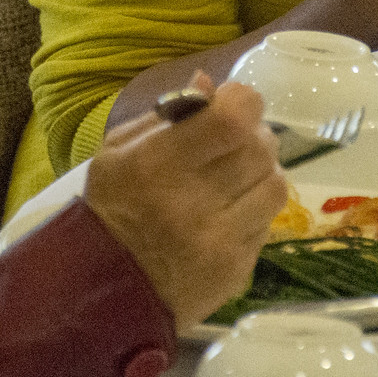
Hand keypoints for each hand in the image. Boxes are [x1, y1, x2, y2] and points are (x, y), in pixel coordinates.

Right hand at [83, 72, 286, 328]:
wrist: (103, 292)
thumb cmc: (110, 209)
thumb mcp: (118, 152)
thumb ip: (166, 115)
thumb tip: (209, 84)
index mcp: (157, 165)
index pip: (232, 120)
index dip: (242, 102)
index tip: (232, 104)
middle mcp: (192, 203)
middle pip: (259, 149)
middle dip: (254, 136)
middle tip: (235, 142)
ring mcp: (219, 242)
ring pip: (274, 185)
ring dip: (261, 173)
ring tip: (237, 178)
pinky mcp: (236, 271)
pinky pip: (267, 224)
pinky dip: (254, 211)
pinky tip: (229, 214)